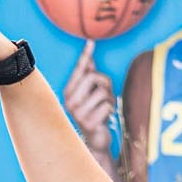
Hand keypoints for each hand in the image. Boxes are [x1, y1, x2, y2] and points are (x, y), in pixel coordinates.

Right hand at [60, 42, 116, 163]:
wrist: (96, 140)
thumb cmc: (94, 113)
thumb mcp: (90, 92)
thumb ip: (88, 74)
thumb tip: (89, 53)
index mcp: (69, 91)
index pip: (79, 69)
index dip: (86, 55)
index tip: (91, 41)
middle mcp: (70, 100)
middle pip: (93, 77)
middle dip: (105, 83)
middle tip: (107, 93)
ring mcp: (78, 112)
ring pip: (102, 92)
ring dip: (110, 98)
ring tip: (106, 107)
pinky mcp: (89, 122)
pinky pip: (107, 105)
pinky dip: (111, 109)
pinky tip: (106, 116)